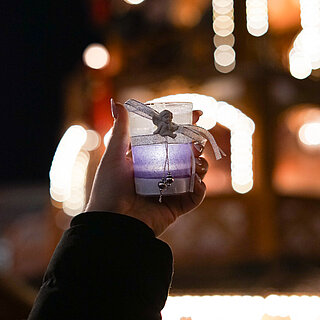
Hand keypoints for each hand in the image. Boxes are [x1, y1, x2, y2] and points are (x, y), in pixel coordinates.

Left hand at [85, 99, 208, 235]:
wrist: (112, 222)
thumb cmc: (109, 188)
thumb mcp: (114, 156)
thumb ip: (120, 130)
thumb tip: (117, 103)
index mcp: (148, 158)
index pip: (170, 138)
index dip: (184, 126)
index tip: (197, 113)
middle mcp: (161, 172)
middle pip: (187, 154)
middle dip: (197, 145)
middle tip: (198, 142)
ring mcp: (171, 189)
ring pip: (195, 172)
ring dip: (201, 165)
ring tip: (198, 163)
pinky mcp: (176, 206)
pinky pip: (195, 196)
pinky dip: (200, 189)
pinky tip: (198, 183)